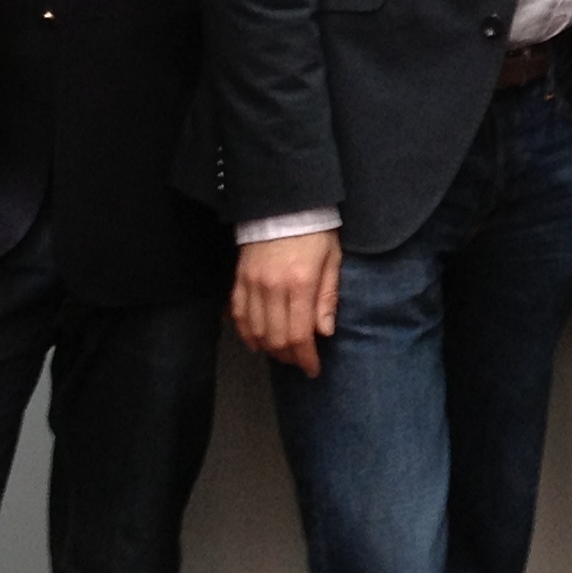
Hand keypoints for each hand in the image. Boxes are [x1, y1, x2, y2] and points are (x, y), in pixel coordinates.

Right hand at [234, 229, 342, 373]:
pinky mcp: (239, 279)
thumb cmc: (316, 231)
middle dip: (289, 357)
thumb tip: (324, 332)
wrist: (284, 203)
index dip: (305, 358)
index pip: (299, 335)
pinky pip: (238, 315)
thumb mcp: (332, 259)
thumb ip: (328, 297)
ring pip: (255, 331)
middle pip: (275, 339)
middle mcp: (272, 287)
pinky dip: (246, 333)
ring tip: (283, 353)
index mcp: (300, 283)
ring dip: (269, 349)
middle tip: (300, 361)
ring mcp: (252, 284)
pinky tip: (257, 341)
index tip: (313, 369)